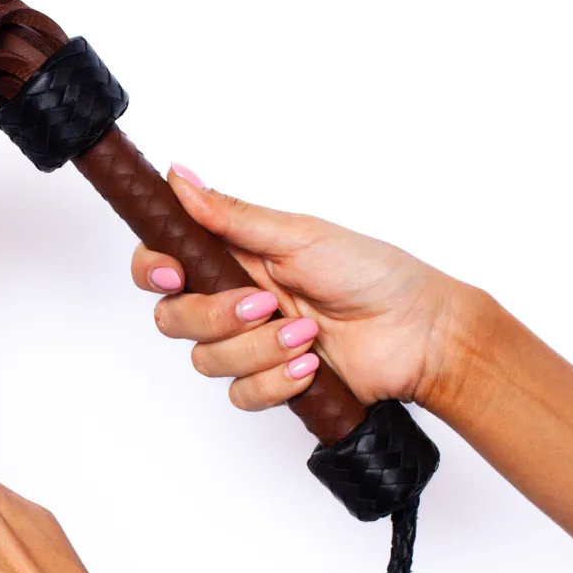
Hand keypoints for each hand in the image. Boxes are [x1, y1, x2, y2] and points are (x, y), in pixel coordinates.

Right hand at [132, 165, 471, 414]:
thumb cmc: (373, 273)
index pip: (164, 262)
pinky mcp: (271, 382)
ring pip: (207, 360)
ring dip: (257, 349)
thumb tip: (181, 178)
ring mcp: (250, 344)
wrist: (419, 333)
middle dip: (215, 317)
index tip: (174, 274)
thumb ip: (233, 215)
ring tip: (306, 334)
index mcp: (235, 255)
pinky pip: (241, 394)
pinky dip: (275, 380)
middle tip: (263, 304)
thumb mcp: (300, 235)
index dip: (153, 270)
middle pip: (175, 318)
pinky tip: (310, 367)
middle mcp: (234, 300)